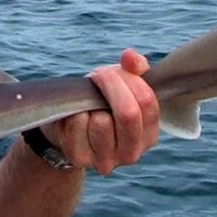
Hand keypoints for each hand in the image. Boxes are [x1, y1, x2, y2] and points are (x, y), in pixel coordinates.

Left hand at [40, 49, 159, 174]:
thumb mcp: (121, 84)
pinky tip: (75, 113)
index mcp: (149, 135)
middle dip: (111, 86)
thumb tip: (130, 57)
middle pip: (128, 113)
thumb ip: (134, 69)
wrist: (68, 127)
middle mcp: (132, 153)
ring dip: (91, 102)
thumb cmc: (100, 102)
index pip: (147, 102)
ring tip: (87, 100)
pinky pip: (77, 127)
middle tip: (98, 76)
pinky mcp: (80, 160)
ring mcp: (107, 160)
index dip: (128, 80)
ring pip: (102, 122)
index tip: (111, 72)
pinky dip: (74, 113)